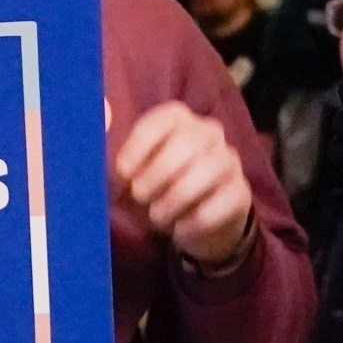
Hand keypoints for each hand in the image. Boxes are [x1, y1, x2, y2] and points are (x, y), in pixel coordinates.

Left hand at [115, 102, 254, 267]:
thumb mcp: (128, 173)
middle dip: (156, 175)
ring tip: (157, 216)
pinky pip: (219, 205)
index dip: (138, 147)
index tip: (122, 173)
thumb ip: (110, 148)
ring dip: (174, 200)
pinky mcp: (240, 193)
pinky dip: (192, 222)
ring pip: (206, 172)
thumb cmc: (153, 190)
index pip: (161, 121)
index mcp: (178, 119)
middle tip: (139, 197)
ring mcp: (228, 162)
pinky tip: (179, 229)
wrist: (193, 224)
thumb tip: (102, 113)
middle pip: (186, 144)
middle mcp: (208, 133)